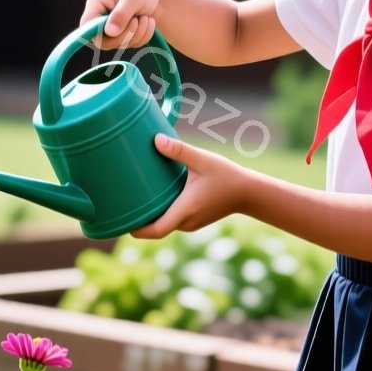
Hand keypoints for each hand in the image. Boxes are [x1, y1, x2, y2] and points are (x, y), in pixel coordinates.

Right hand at [80, 0, 168, 50]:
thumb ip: (121, 14)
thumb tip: (110, 33)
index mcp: (96, 4)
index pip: (86, 26)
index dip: (97, 33)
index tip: (116, 31)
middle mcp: (100, 17)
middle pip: (103, 42)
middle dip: (125, 34)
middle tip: (138, 20)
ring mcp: (112, 28)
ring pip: (120, 45)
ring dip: (138, 34)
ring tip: (146, 17)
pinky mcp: (123, 35)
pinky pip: (132, 45)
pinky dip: (144, 36)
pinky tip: (148, 22)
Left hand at [126, 134, 249, 239]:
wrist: (249, 192)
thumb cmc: (227, 176)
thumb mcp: (202, 160)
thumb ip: (179, 150)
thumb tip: (156, 140)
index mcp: (185, 210)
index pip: (156, 230)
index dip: (138, 229)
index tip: (122, 221)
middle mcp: (186, 221)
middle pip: (156, 228)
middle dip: (140, 220)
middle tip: (122, 204)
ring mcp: (191, 223)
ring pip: (165, 224)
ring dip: (152, 216)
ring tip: (136, 199)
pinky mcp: (195, 220)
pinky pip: (173, 220)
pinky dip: (163, 214)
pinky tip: (156, 199)